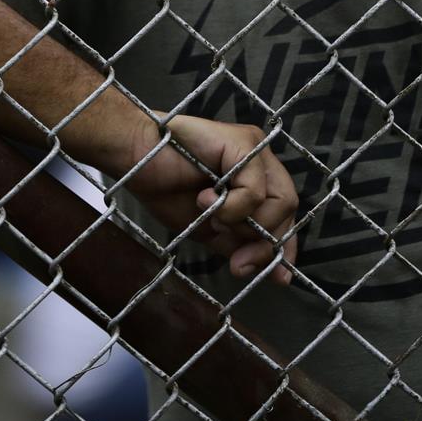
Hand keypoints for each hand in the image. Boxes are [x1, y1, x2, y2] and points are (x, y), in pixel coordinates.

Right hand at [119, 112, 298, 284]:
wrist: (134, 157)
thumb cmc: (166, 188)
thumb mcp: (211, 229)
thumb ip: (242, 246)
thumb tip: (280, 275)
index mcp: (255, 176)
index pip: (285, 213)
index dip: (284, 246)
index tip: (277, 277)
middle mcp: (260, 160)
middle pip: (287, 208)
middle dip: (264, 243)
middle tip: (237, 261)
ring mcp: (254, 148)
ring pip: (279, 201)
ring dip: (243, 223)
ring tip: (211, 216)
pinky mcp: (243, 142)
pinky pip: (256, 190)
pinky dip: (233, 207)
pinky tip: (204, 198)